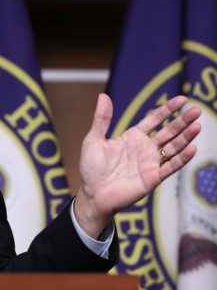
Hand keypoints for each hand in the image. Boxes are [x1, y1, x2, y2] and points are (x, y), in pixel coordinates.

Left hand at [74, 94, 199, 237]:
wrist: (92, 194)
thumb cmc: (91, 168)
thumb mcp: (94, 140)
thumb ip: (101, 119)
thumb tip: (103, 95)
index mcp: (133, 137)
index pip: (155, 119)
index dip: (168, 109)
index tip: (183, 99)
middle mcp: (145, 148)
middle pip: (169, 132)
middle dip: (182, 121)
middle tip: (196, 110)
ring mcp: (150, 163)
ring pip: (173, 147)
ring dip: (186, 137)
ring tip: (197, 126)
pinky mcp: (152, 178)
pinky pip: (170, 167)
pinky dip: (181, 158)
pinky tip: (192, 148)